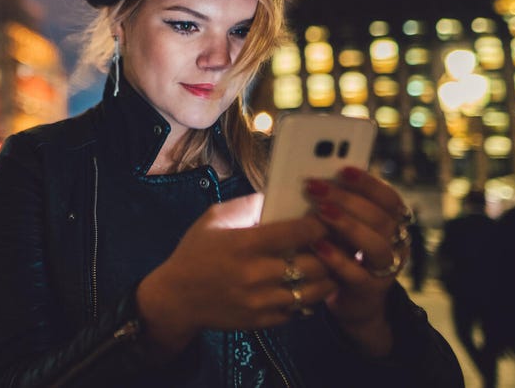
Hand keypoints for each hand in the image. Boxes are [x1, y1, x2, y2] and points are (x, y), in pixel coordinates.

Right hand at [136, 194, 332, 353]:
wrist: (177, 297)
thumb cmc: (195, 252)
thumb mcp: (214, 218)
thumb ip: (248, 204)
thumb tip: (280, 194)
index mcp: (245, 243)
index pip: (300, 232)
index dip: (320, 224)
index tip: (326, 218)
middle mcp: (256, 274)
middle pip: (316, 262)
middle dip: (331, 250)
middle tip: (337, 242)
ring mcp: (261, 301)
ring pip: (315, 290)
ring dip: (327, 276)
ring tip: (330, 264)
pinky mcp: (263, 321)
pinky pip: (300, 310)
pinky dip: (309, 298)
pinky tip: (309, 285)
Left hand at [304, 166, 410, 354]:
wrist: (347, 297)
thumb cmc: (337, 248)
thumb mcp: (337, 223)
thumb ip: (333, 204)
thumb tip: (305, 179)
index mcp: (391, 221)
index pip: (389, 197)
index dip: (368, 183)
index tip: (343, 170)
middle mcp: (395, 242)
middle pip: (380, 217)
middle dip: (347, 200)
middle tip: (316, 187)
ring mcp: (385, 268)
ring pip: (376, 245)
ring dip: (348, 226)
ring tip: (320, 212)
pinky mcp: (370, 291)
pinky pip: (358, 275)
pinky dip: (338, 259)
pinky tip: (319, 246)